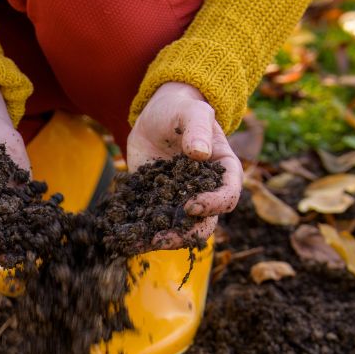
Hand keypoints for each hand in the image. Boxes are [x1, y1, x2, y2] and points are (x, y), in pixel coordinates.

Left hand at [126, 82, 242, 249]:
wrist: (157, 117)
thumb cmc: (182, 110)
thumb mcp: (191, 112)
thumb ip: (197, 129)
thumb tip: (200, 153)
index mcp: (224, 171)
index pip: (228, 195)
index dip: (213, 204)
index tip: (191, 205)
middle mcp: (206, 192)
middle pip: (205, 222)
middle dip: (186, 233)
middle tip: (163, 237)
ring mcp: (182, 200)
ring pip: (180, 229)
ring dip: (163, 239)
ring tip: (141, 243)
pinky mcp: (158, 203)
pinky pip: (154, 222)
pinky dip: (142, 232)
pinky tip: (126, 238)